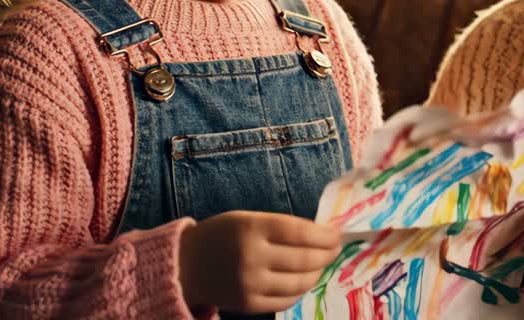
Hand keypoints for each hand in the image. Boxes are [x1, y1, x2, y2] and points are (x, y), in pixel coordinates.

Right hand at [178, 211, 341, 313]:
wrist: (186, 264)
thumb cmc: (222, 235)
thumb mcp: (247, 219)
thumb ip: (281, 227)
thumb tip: (321, 236)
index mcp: (252, 227)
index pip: (301, 232)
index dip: (325, 235)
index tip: (337, 234)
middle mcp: (252, 256)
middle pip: (305, 259)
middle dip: (327, 254)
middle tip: (335, 249)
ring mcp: (250, 283)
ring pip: (300, 282)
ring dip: (317, 273)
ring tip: (321, 264)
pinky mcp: (248, 304)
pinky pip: (286, 300)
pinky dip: (300, 290)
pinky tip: (304, 280)